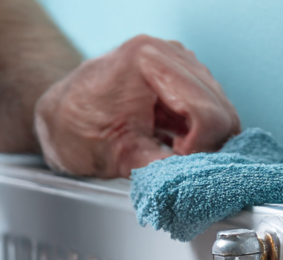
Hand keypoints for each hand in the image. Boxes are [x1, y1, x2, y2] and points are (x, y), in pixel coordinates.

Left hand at [33, 35, 239, 178]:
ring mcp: (180, 63)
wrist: (59, 117)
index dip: (199, 148)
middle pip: (222, 111)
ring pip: (222, 111)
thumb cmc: (75, 129)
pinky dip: (200, 133)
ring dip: (204, 140)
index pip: (208, 112)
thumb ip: (157, 169)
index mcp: (149, 61)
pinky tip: (176, 144)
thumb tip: (190, 184)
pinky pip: (211, 109)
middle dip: (206, 146)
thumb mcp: (116, 156)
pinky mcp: (184, 77)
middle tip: (176, 165)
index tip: (177, 164)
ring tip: (170, 153)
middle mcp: (170, 53)